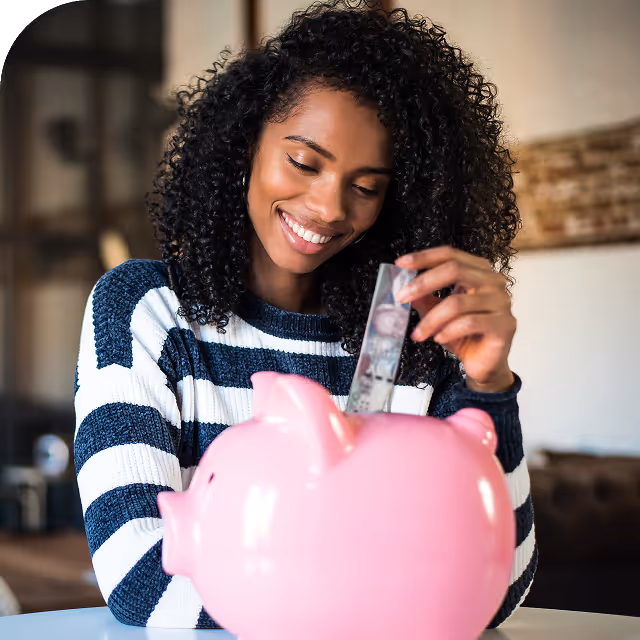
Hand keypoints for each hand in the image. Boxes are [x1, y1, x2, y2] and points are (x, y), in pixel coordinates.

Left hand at [395, 246, 515, 392]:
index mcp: (479, 271)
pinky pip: (470, 322)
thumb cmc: (463, 335)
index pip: (451, 254)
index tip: (401, 264)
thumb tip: (403, 285)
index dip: (424, 257)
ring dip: (431, 319)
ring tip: (418, 333)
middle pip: (455, 269)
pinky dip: (449, 331)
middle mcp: (494, 282)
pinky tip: (439, 338)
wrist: (483, 364)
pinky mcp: (504, 325)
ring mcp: (502, 302)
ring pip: (458, 302)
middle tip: (402, 297)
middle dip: (423, 283)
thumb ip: (424, 297)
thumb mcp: (437, 312)